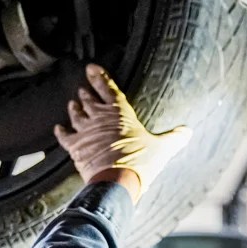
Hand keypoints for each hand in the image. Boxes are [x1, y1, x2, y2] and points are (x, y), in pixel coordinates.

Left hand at [54, 64, 191, 196]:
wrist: (118, 181)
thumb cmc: (141, 162)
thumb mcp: (162, 149)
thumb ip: (174, 138)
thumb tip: (188, 131)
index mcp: (121, 113)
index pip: (109, 89)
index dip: (100, 77)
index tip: (91, 67)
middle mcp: (100, 118)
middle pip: (90, 100)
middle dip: (86, 92)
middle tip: (83, 87)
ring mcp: (85, 131)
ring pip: (77, 114)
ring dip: (75, 108)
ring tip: (73, 102)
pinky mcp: (75, 146)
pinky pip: (64, 135)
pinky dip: (61, 131)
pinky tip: (59, 127)